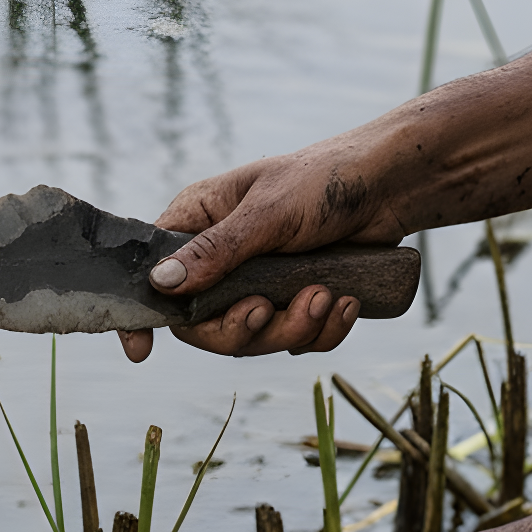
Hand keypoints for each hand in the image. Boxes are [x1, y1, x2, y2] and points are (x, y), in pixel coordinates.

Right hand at [118, 140, 406, 362]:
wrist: (391, 188)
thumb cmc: (324, 181)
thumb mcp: (267, 214)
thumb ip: (216, 251)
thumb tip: (162, 283)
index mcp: (198, 222)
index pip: (152, 275)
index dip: (145, 316)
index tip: (140, 351)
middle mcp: (221, 258)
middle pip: (205, 325)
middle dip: (243, 328)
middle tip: (269, 309)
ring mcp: (258, 283)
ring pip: (254, 339)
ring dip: (292, 329)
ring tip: (324, 296)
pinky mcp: (295, 301)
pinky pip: (296, 340)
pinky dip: (322, 331)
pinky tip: (346, 303)